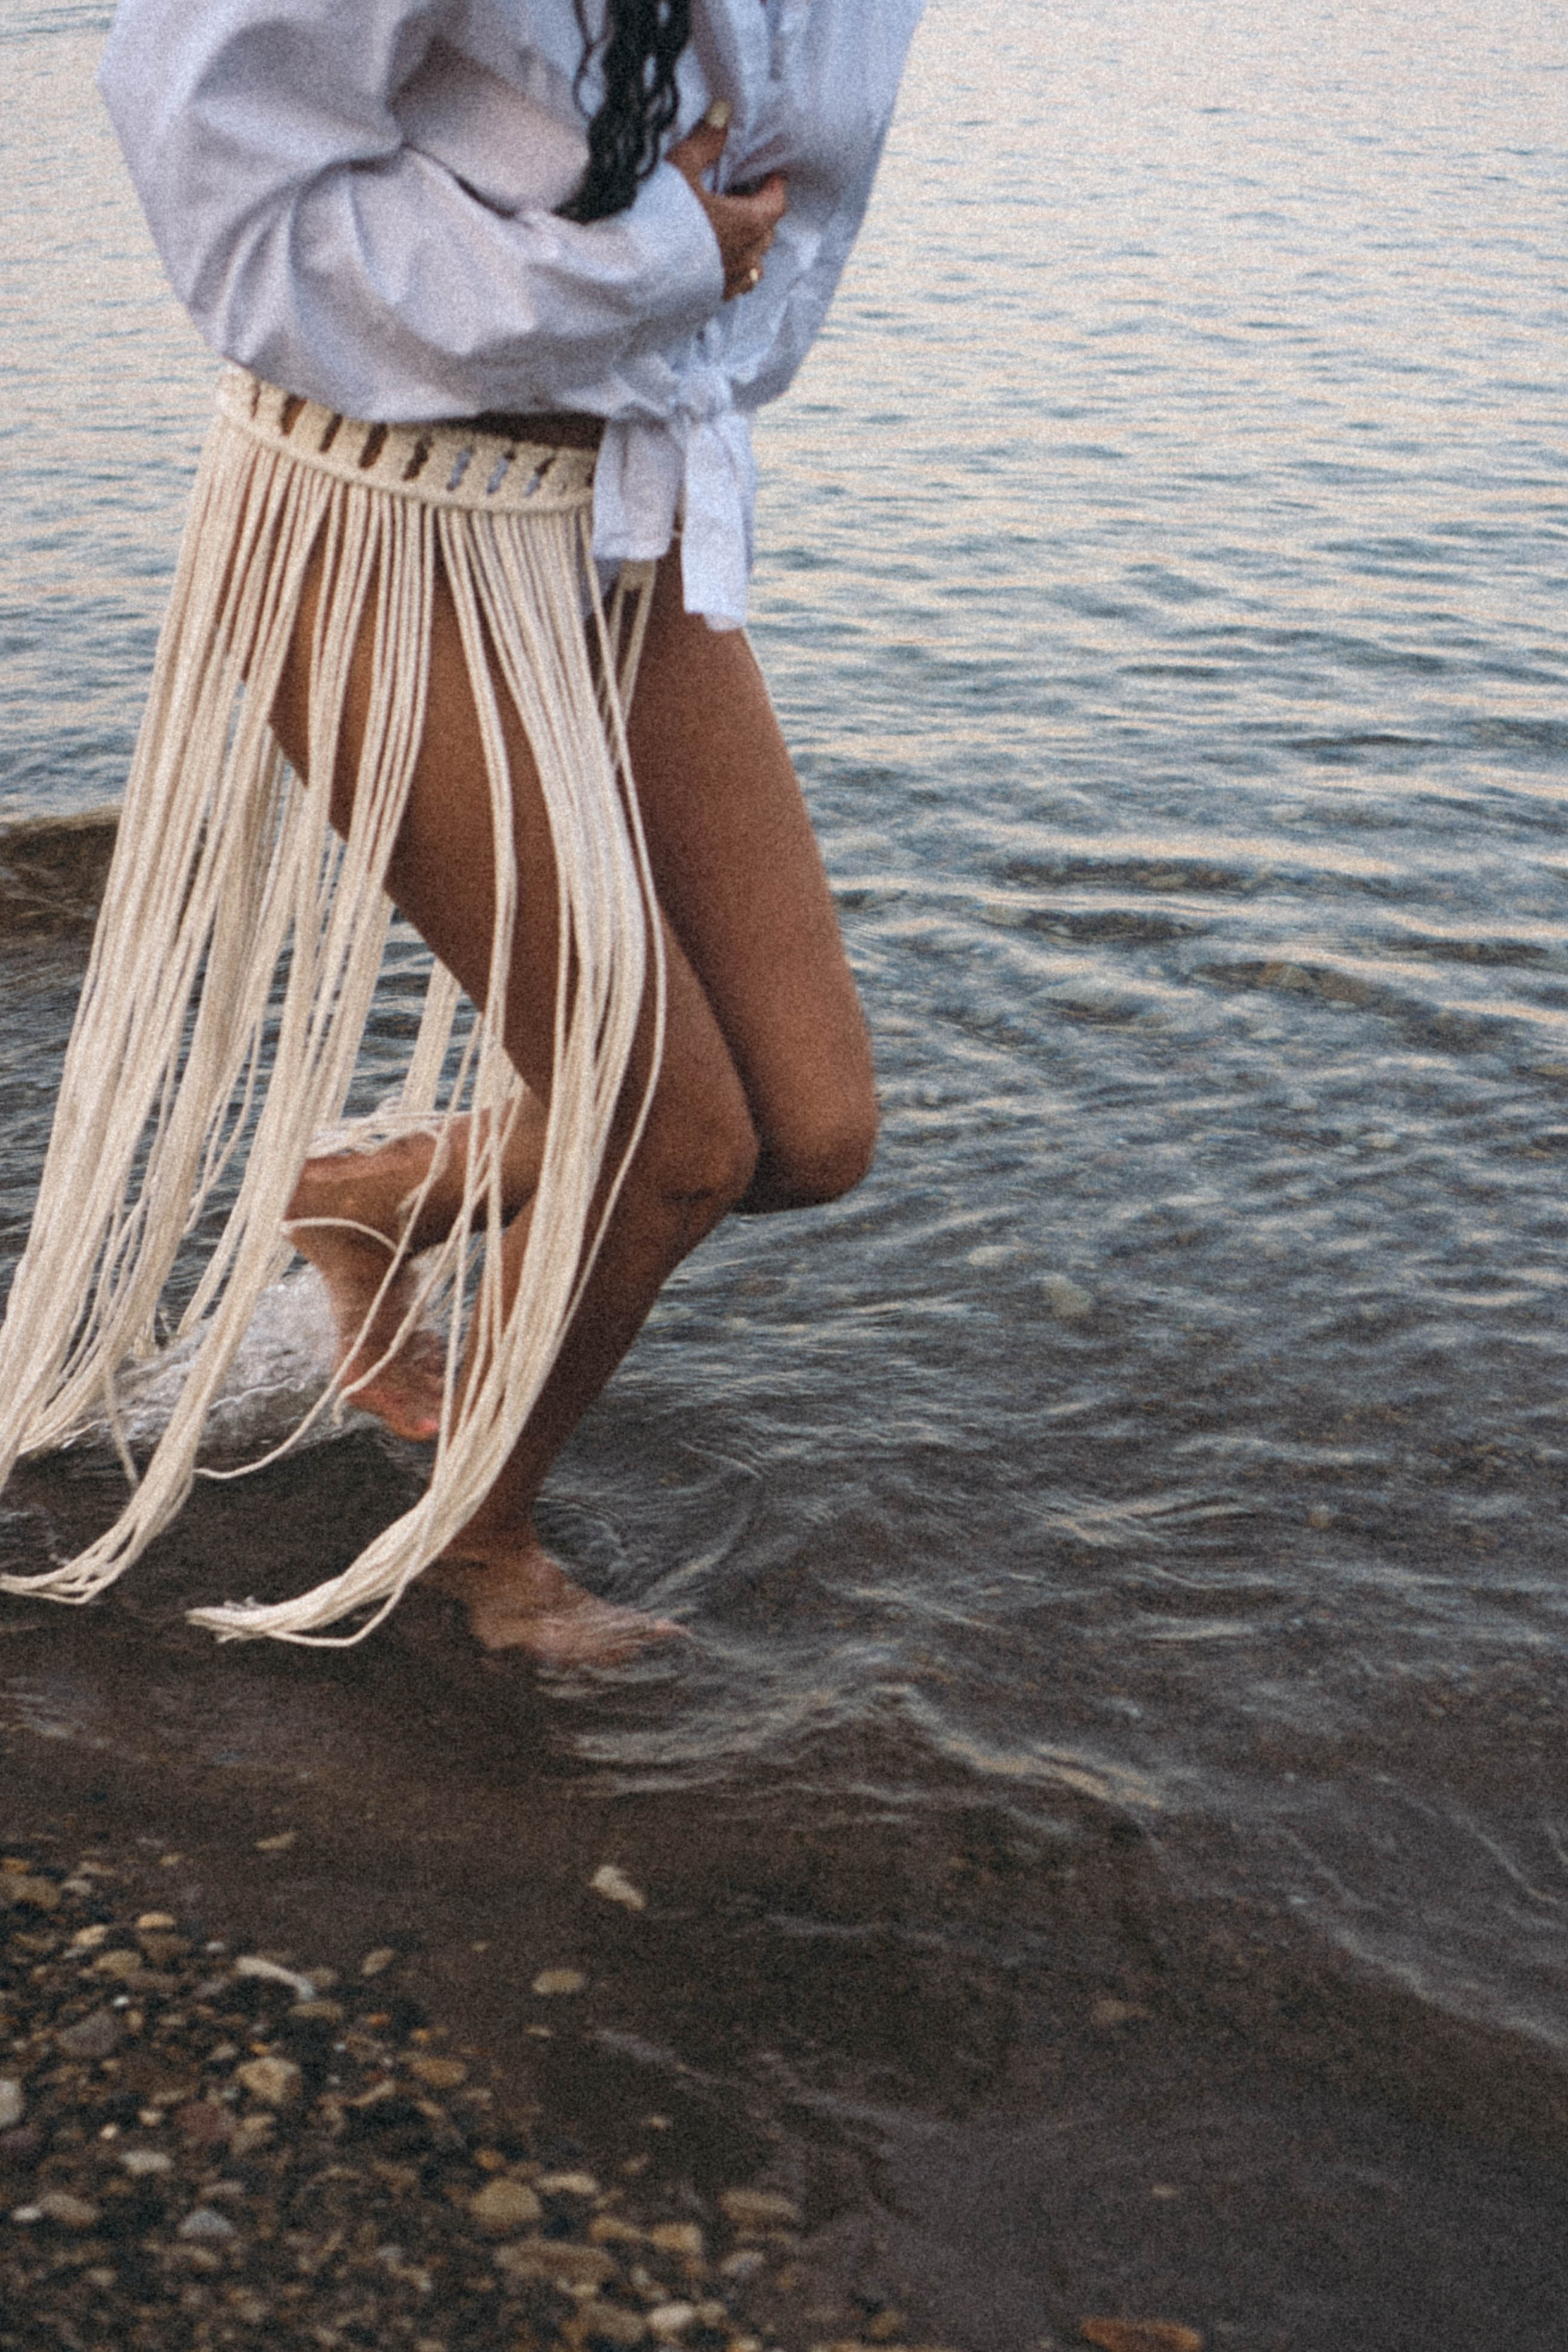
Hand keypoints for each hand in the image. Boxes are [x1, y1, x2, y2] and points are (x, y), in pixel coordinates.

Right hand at [669, 106, 786, 300]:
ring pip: (754, 265)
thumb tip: (724, 111)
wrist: (631, 272)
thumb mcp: (680, 168)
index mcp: (746, 223)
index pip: (776, 204)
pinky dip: (736, 273)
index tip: (772, 174)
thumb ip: (705, 141)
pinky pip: (735, 287)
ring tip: (738, 234)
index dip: (775, 187)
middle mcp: (744, 257)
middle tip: (749, 195)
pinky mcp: (709, 300)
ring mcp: (728, 283)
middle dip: (763, 213)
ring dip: (751, 247)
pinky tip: (722, 266)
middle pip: (766, 234)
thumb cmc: (658, 215)